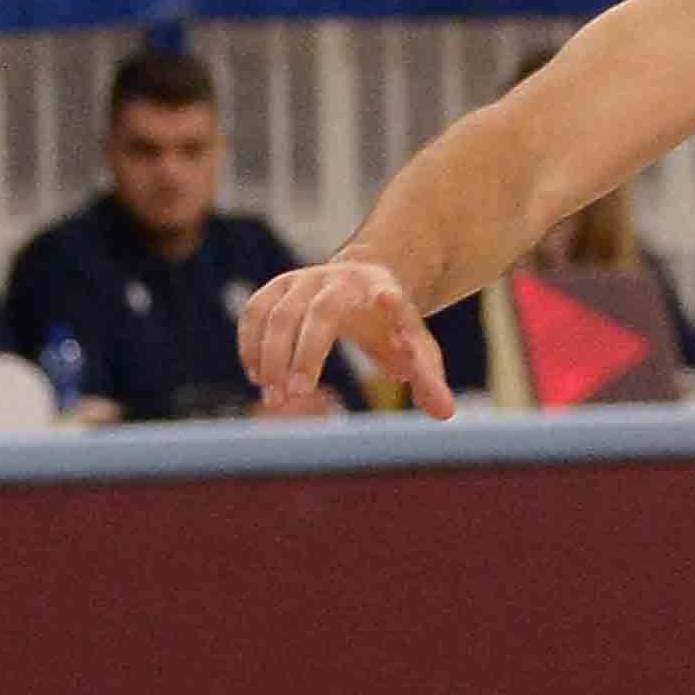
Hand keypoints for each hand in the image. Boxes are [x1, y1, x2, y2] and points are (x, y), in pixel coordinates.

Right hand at [240, 255, 448, 416]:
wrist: (363, 283)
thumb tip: (444, 414)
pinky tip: (257, 377)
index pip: (384, 295)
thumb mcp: (416, 348)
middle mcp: (337, 280)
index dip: (387, 300)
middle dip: (305, 353)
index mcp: (380, 289)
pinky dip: (250, 344)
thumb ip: (429, 379)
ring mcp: (302, 280)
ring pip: (276, 313)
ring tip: (274, 398)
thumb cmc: (393, 323)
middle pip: (317, 312)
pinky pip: (255, 312)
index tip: (388, 299)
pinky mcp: (276, 288)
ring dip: (269, 356)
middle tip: (298, 394)